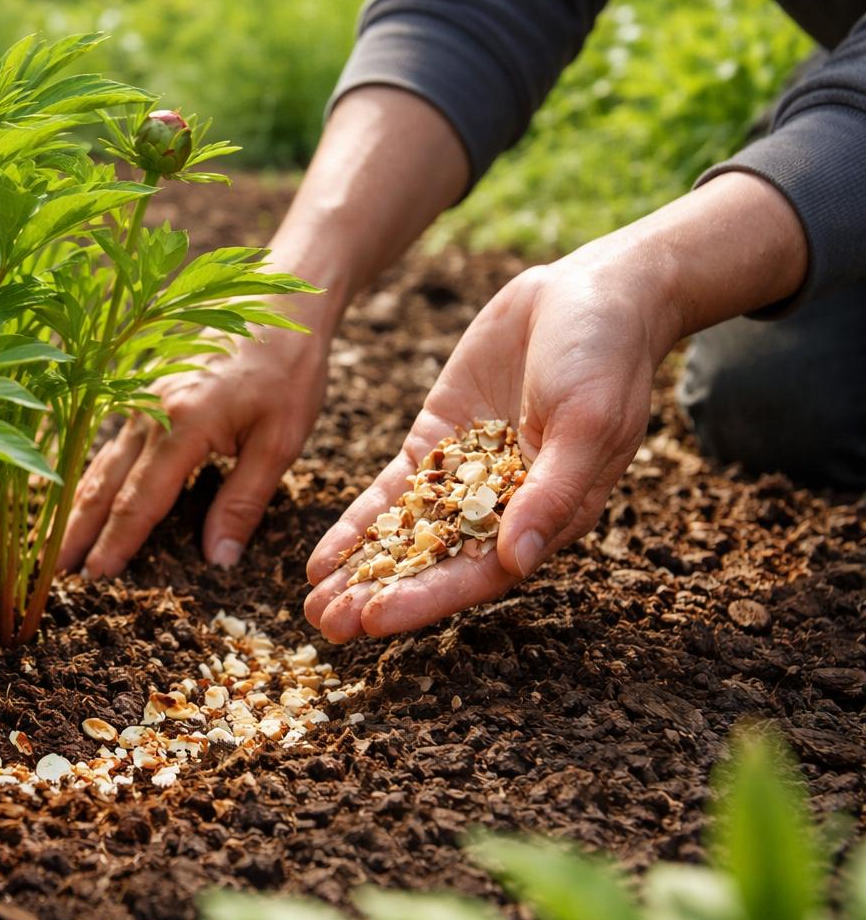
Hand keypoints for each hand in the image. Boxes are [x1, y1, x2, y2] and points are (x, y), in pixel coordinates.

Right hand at [59, 327, 328, 576]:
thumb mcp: (281, 441)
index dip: (116, 541)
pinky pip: (113, 442)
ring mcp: (144, 398)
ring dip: (78, 504)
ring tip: (58, 544)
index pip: (141, 499)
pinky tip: (86, 495)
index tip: (94, 577)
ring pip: (103, 462)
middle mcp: (152, 411)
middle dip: (77, 529)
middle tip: (52, 572)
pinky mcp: (148, 392)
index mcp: (184, 424)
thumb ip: (243, 501)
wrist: (282, 303)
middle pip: (105, 482)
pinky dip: (95, 475)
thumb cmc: (290, 370)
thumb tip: (218, 559)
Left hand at [303, 253, 677, 641]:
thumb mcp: (589, 422)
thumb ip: (553, 492)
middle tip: (326, 627)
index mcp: (549, 518)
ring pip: (404, 535)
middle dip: (380, 595)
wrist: (595, 292)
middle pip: (434, 564)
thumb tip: (517, 559)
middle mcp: (504, 508)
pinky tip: (322, 556)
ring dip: (361, 571)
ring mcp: (465, 475)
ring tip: (313, 606)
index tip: (375, 620)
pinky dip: (358, 523)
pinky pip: (391, 492)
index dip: (427, 598)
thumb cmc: (607, 359)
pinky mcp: (438, 442)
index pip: (480, 572)